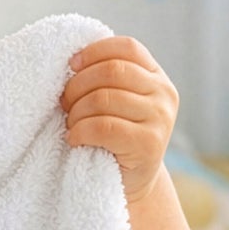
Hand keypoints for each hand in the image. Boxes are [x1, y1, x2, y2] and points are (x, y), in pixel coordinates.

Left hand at [59, 36, 178, 203]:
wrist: (130, 181)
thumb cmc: (114, 137)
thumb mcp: (116, 101)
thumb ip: (106, 79)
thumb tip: (73, 60)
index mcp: (156, 76)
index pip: (127, 48)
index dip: (95, 52)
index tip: (72, 65)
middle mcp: (164, 94)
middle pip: (111, 71)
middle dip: (78, 85)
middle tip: (65, 104)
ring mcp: (160, 119)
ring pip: (103, 98)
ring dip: (76, 113)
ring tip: (72, 125)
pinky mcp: (149, 144)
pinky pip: (103, 127)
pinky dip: (80, 131)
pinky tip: (75, 139)